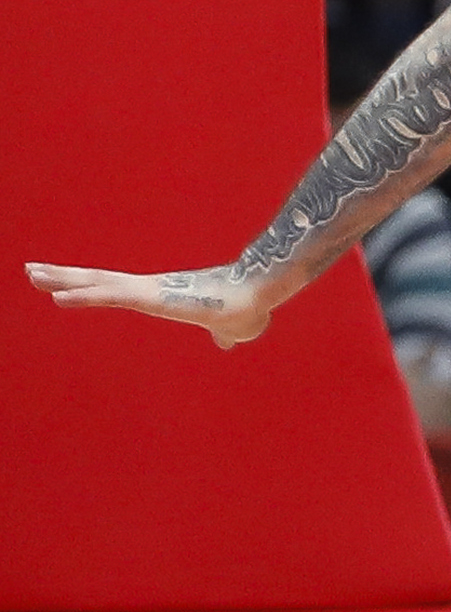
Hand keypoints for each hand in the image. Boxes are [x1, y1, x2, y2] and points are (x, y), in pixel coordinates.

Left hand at [27, 260, 271, 348]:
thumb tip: (228, 341)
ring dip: (62, 278)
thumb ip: (222, 334)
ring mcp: (148, 289)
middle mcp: (148, 287)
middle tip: (30, 270)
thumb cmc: (246, 308)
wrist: (258, 295)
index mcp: (160, 294)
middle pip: (97, 280)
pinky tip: (56, 297)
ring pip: (97, 283)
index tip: (60, 285)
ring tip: (31, 273)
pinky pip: (110, 296)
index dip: (87, 285)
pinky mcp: (151, 295)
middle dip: (63, 275)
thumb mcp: (230, 329)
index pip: (115, 288)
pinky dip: (82, 296)